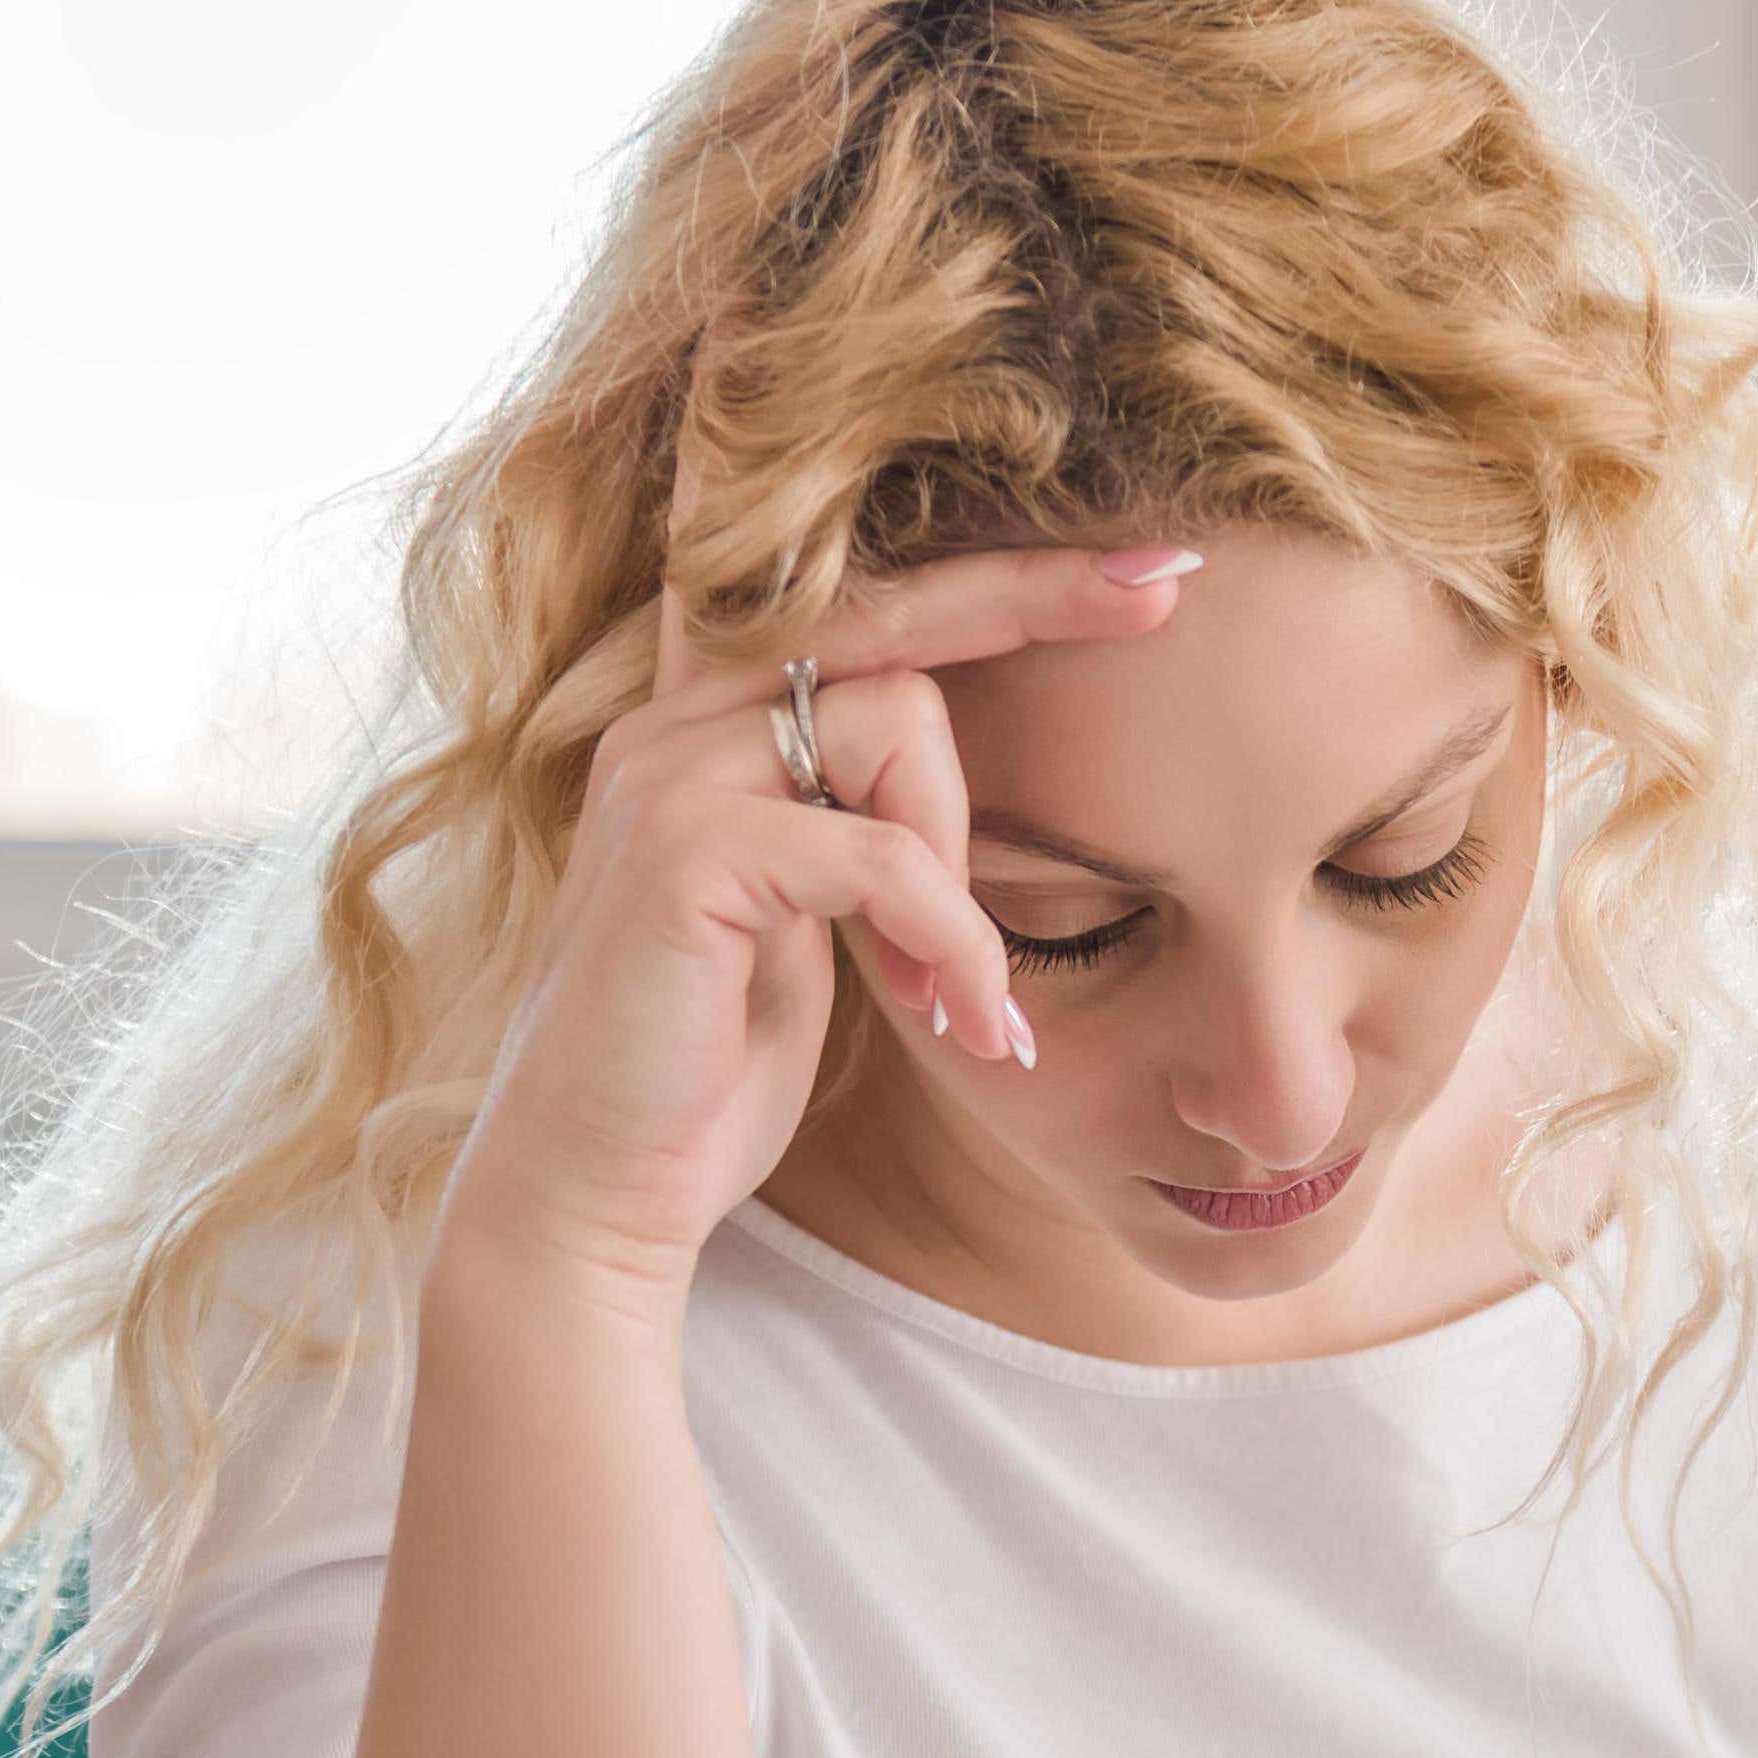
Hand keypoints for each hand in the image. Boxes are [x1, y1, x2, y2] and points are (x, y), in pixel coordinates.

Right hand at [432, 547, 1195, 1308]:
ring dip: (961, 864)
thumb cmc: (703, 1073)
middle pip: (887, 607)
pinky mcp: (682, 855)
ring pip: (897, 720)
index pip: (839, 597)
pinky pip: (882, 854)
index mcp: (698, 728)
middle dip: (1034, 591)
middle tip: (1164, 584)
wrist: (593, 1197)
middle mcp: (669, 722)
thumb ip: (848, 830)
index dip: (977, 564)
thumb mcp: (798, 926)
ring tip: (953, 990)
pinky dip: (945, 938)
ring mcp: (666, 776)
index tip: (1133, 560)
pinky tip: (957, 1021)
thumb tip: (943, 776)